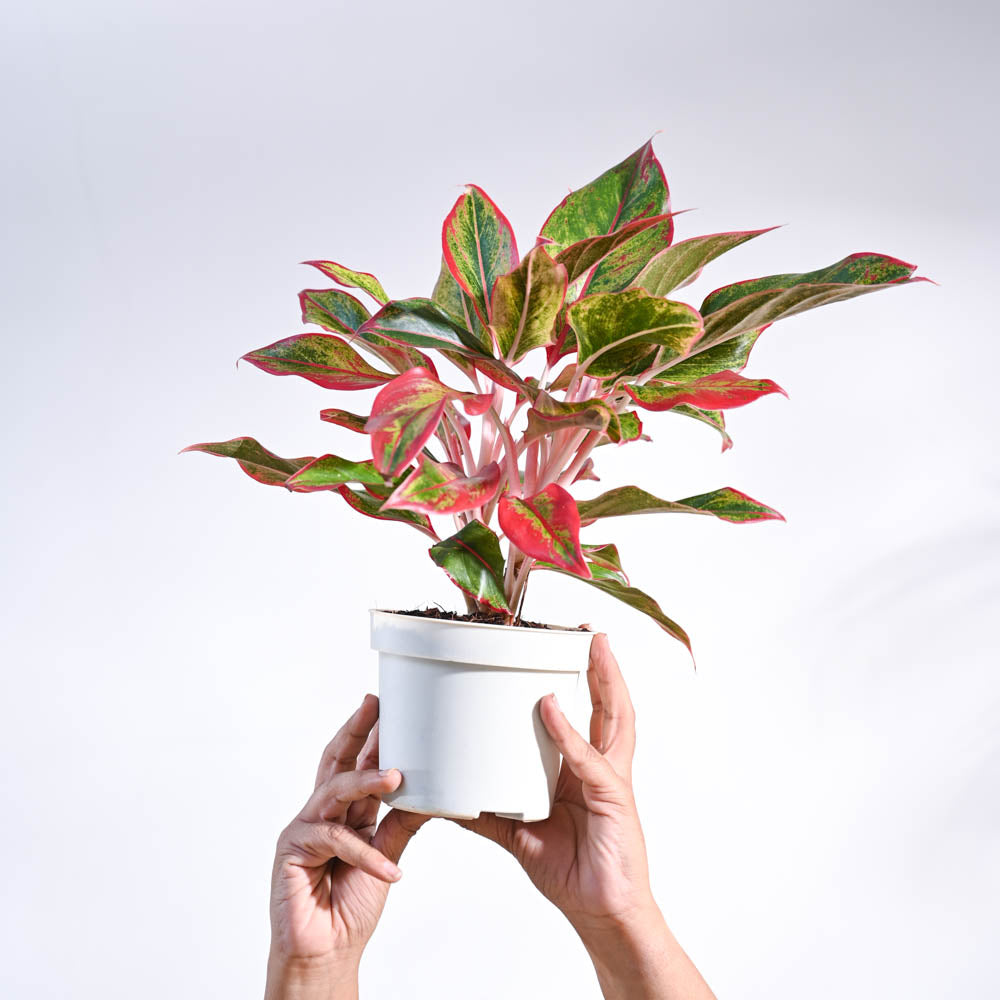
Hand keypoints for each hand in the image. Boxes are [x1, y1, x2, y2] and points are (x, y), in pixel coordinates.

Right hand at [265, 694, 426, 999]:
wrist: (328, 953)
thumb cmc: (350, 907)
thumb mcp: (386, 856)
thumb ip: (400, 824)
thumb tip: (430, 793)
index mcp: (344, 812)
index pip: (356, 765)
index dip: (369, 737)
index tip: (386, 707)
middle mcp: (322, 814)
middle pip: (337, 762)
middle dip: (356, 732)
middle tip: (374, 706)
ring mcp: (304, 829)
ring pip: (335, 791)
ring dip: (367, 781)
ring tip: (397, 777)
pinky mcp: (292, 849)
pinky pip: (334, 839)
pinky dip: (364, 854)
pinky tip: (388, 870)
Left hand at [457, 635, 713, 999]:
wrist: (600, 914)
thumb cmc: (572, 872)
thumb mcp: (520, 834)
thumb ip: (489, 812)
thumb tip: (449, 798)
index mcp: (584, 771)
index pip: (588, 716)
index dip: (584, 683)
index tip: (572, 651)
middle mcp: (603, 769)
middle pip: (609, 707)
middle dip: (602, 669)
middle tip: (589, 633)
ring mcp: (611, 782)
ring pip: (614, 721)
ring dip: (605, 682)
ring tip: (594, 647)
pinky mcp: (613, 800)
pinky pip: (588, 762)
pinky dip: (568, 734)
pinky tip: (551, 710)